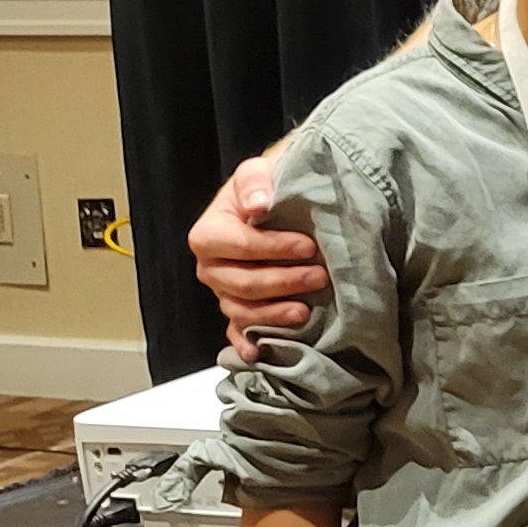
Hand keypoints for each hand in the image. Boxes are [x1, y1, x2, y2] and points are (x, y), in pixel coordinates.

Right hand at [191, 151, 324, 354]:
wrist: (272, 204)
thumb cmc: (264, 189)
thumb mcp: (256, 173)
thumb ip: (255, 182)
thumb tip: (260, 203)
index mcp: (208, 235)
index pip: (238, 247)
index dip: (273, 248)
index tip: (307, 245)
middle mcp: (211, 267)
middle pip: (241, 284)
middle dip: (282, 282)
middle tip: (319, 275)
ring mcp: (223, 292)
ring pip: (242, 311)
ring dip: (274, 314)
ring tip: (306, 310)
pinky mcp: (238, 308)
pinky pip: (237, 332)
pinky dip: (246, 344)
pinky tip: (260, 353)